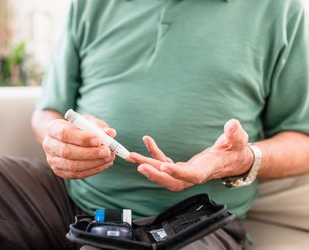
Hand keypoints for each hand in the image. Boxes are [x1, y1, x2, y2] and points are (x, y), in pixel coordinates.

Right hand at [42, 114, 115, 178]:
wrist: (69, 138)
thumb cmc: (80, 128)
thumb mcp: (89, 122)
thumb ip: (99, 127)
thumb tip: (110, 133)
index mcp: (53, 128)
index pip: (65, 133)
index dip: (82, 138)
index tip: (99, 140)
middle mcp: (49, 144)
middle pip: (67, 151)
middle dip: (90, 153)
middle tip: (107, 151)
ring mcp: (53, 160)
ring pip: (72, 165)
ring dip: (93, 163)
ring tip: (109, 158)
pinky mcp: (60, 171)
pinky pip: (77, 174)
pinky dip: (93, 170)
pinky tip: (104, 164)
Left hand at [128, 119, 253, 191]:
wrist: (232, 159)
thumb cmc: (236, 149)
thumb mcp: (238, 140)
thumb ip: (235, 134)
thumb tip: (233, 124)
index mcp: (208, 169)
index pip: (193, 176)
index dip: (178, 173)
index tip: (164, 167)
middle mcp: (195, 174)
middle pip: (173, 182)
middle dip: (156, 176)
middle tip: (140, 165)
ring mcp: (186, 173)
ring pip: (165, 175)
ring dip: (148, 166)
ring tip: (132, 157)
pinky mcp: (182, 168)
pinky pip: (165, 163)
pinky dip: (154, 153)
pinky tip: (148, 141)